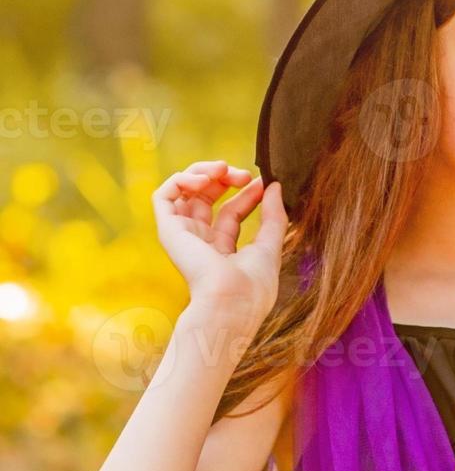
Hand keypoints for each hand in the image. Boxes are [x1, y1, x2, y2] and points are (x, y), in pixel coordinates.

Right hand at [151, 160, 287, 320]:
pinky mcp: (169, 229)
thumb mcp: (271, 245)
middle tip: (243, 174)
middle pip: (206, 198)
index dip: (247, 192)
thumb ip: (274, 215)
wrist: (231, 301)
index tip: (262, 182)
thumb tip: (274, 186)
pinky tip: (204, 179)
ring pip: (184, 192)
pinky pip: (164, 196)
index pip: (231, 211)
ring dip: (203, 172)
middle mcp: (200, 241)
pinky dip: (182, 179)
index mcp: (222, 249)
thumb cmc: (253, 285)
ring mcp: (183, 234)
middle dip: (225, 178)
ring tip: (223, 169)